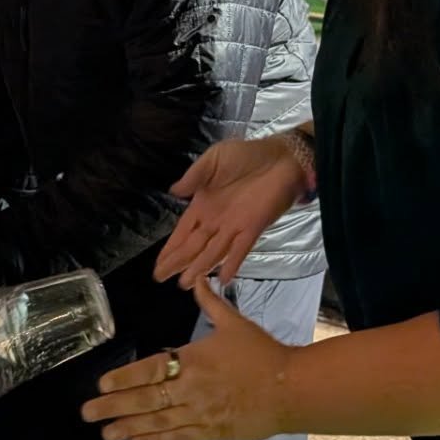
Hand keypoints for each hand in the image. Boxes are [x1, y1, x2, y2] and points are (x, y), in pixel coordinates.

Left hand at [82, 279, 291, 439]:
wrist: (292, 389)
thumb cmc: (262, 354)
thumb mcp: (234, 323)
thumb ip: (210, 302)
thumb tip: (198, 279)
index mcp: (193, 360)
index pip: (150, 369)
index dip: (123, 378)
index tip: (101, 384)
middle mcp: (191, 389)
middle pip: (146, 399)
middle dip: (113, 407)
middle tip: (87, 413)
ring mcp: (201, 414)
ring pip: (158, 423)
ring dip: (128, 428)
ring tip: (104, 433)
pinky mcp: (212, 433)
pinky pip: (178, 438)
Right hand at [155, 136, 306, 287]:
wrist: (280, 156)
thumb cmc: (246, 155)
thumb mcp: (214, 158)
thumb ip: (194, 176)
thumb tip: (173, 191)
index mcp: (203, 205)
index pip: (182, 232)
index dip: (170, 248)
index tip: (158, 265)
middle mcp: (215, 220)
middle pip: (192, 246)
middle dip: (177, 263)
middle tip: (161, 278)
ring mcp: (234, 226)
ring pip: (212, 252)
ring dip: (199, 268)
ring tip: (184, 284)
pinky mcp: (253, 228)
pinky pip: (241, 250)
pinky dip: (232, 264)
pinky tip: (222, 280)